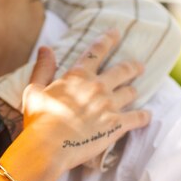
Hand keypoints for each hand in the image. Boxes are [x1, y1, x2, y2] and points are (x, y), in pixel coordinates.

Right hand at [21, 29, 151, 171]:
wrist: (48, 147)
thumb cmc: (38, 120)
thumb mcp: (34, 90)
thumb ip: (42, 68)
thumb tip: (45, 48)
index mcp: (77, 76)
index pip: (96, 51)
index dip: (108, 40)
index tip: (116, 33)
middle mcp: (97, 86)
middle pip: (123, 70)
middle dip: (132, 67)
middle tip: (139, 66)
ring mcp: (109, 105)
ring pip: (130, 92)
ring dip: (133, 91)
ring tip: (135, 91)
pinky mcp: (117, 125)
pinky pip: (138, 117)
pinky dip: (143, 116)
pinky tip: (146, 116)